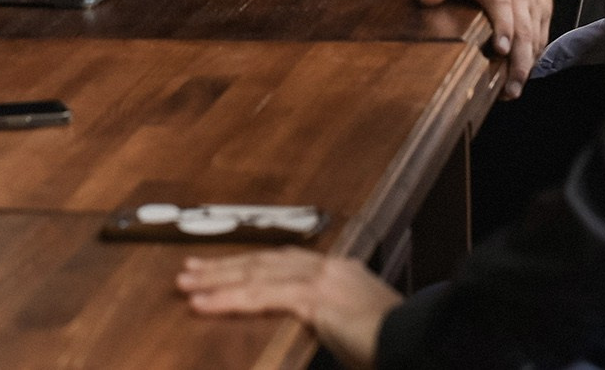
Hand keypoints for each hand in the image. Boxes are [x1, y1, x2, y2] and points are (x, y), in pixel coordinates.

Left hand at [178, 250, 398, 368]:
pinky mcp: (315, 299)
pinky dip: (229, 299)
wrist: (417, 343)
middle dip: (224, 265)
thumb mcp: (359, 331)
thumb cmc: (394, 345)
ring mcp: (321, 280)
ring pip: (256, 274)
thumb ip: (335, 324)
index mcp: (341, 271)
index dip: (251, 263)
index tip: (225, 266)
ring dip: (217, 279)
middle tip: (190, 269)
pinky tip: (204, 304)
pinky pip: (261, 297)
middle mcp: (329, 267)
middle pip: (264, 260)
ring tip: (186, 285)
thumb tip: (324, 330)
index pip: (284, 261)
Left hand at [423, 0, 552, 98]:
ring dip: (525, 66)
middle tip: (509, 89)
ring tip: (512, 91)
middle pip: (522, 28)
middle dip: (517, 60)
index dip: (503, 27)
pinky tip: (519, 78)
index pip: (501, 4)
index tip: (501, 50)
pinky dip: (533, 60)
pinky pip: (541, 39)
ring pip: (535, 38)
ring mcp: (535, 4)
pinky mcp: (545, 13)